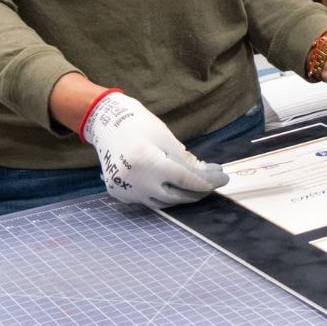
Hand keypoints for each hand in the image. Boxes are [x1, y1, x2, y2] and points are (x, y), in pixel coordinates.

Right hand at [80, 91, 228, 209]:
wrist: (105, 123)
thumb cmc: (138, 123)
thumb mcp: (165, 137)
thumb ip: (184, 159)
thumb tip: (202, 174)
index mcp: (148, 162)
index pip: (184, 179)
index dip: (205, 181)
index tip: (221, 180)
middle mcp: (135, 181)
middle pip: (174, 196)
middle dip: (196, 192)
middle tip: (212, 184)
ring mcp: (125, 190)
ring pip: (161, 202)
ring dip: (180, 197)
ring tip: (196, 188)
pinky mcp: (118, 193)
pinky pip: (146, 200)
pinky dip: (161, 196)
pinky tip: (173, 188)